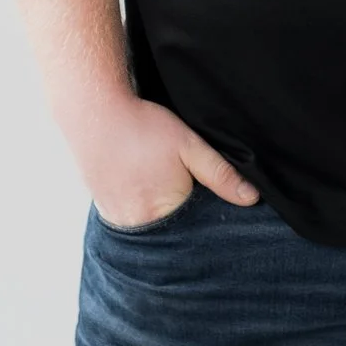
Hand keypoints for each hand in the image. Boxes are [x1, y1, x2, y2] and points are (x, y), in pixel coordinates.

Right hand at [65, 89, 259, 228]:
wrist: (94, 112)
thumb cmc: (142, 126)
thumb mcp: (189, 145)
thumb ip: (220, 173)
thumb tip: (251, 198)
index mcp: (161, 212)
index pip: (195, 231)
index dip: (205, 219)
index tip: (207, 202)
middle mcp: (136, 224)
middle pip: (171, 233)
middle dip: (184, 220)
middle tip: (180, 188)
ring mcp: (116, 219)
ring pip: (151, 228)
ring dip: (160, 216)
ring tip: (159, 186)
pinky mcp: (104, 210)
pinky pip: (130, 221)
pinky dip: (140, 210)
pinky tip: (143, 188)